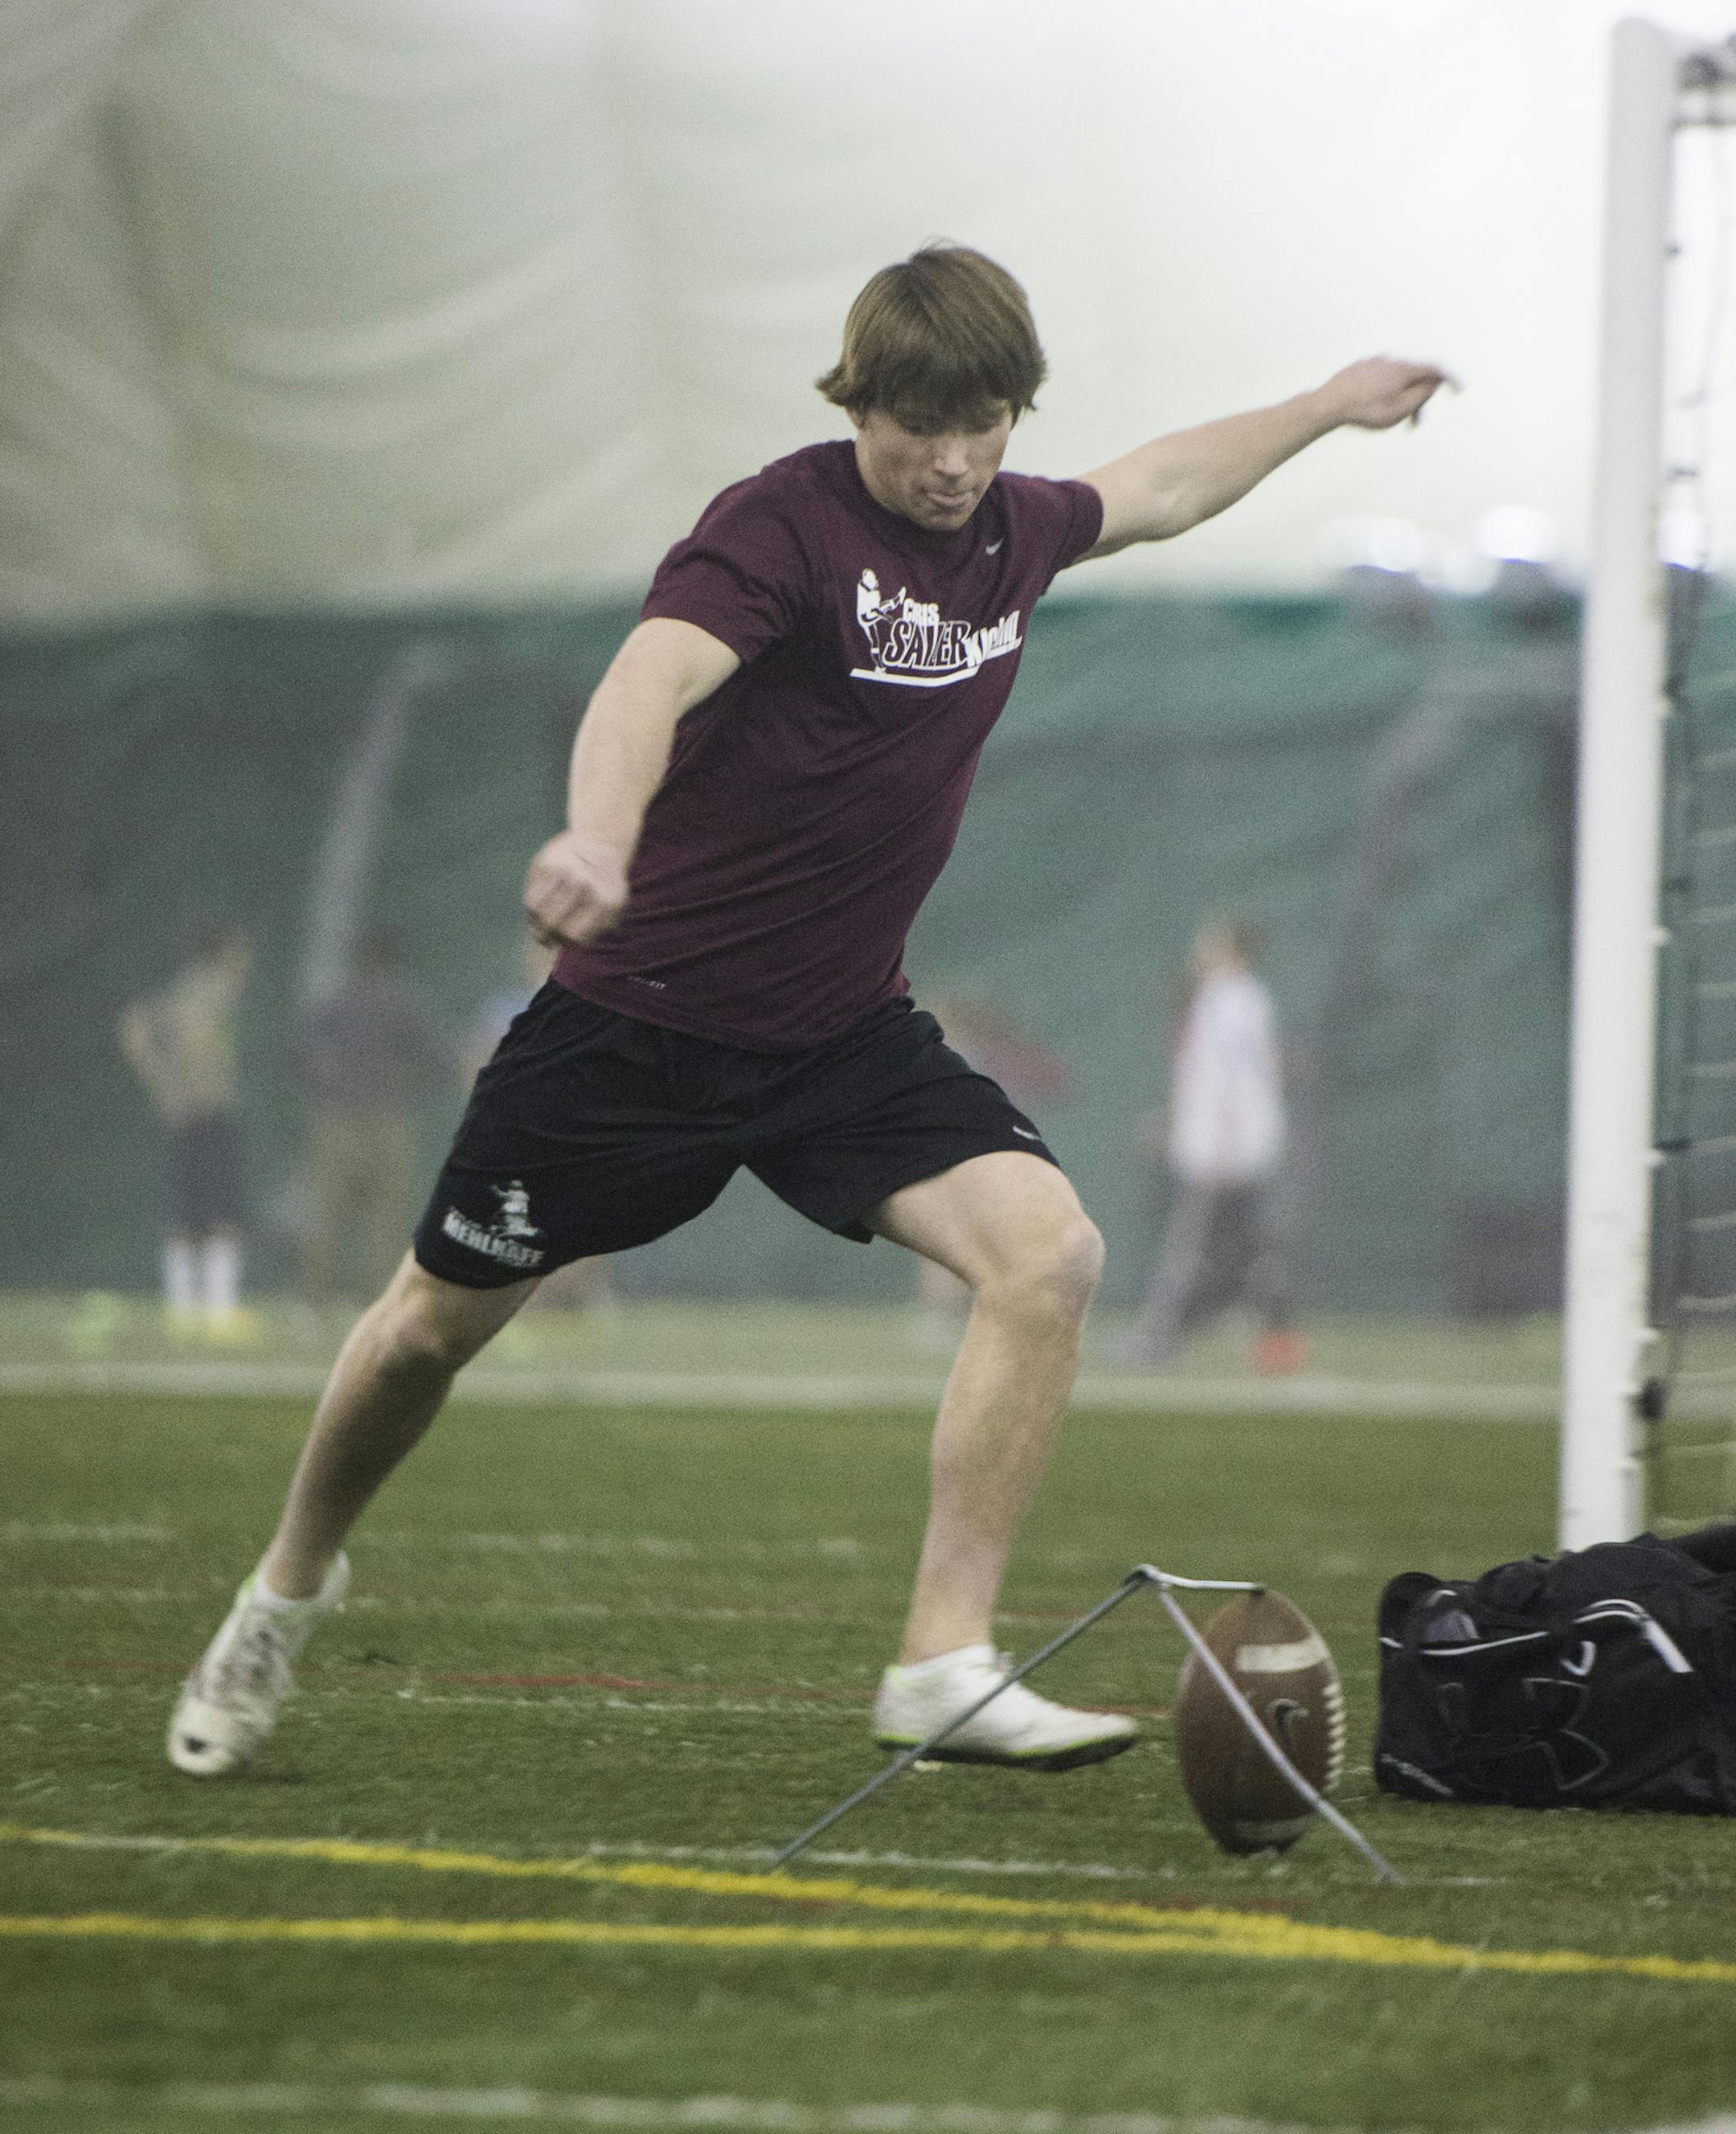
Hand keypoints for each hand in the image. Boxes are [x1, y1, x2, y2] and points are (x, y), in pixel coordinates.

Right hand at [523, 829, 629, 948]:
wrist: (600, 842)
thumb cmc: (605, 885)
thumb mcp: (614, 907)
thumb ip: (596, 929)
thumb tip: (566, 944)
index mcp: (602, 901)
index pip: (573, 935)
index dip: (562, 943)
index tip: (559, 943)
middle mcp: (582, 884)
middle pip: (551, 923)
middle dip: (544, 936)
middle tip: (543, 939)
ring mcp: (562, 870)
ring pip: (535, 909)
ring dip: (534, 922)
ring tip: (538, 925)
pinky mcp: (544, 861)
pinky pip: (530, 894)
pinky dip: (531, 906)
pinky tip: (537, 908)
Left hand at [1321, 356, 1456, 431]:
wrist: (1328, 404)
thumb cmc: (1364, 410)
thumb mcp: (1400, 409)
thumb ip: (1422, 394)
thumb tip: (1434, 382)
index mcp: (1404, 368)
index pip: (1435, 369)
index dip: (1450, 379)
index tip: (1459, 389)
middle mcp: (1390, 360)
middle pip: (1413, 376)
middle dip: (1418, 398)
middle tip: (1415, 421)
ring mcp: (1372, 362)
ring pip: (1395, 378)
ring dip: (1400, 396)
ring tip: (1391, 417)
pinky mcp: (1358, 368)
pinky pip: (1379, 379)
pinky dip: (1385, 391)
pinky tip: (1374, 406)